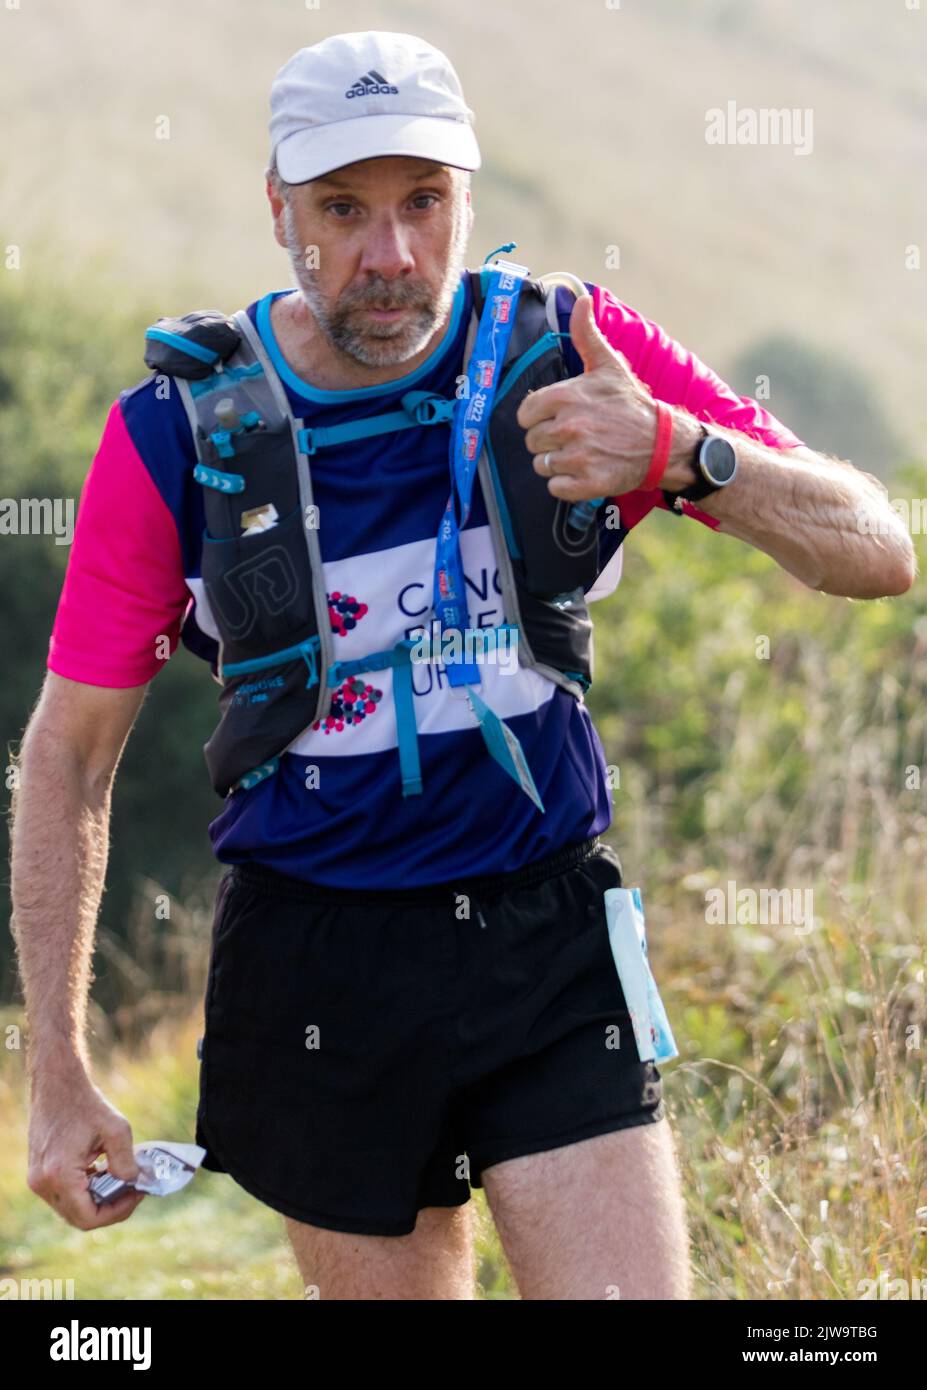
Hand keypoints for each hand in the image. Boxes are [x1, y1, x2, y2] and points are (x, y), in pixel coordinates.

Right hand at [27, 1065, 145, 1229]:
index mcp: (59, 1175)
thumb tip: (134, 1183)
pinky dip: (85, 1189)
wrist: (57, 1083)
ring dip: (97, 1199)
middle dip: (109, 1207)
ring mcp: (37, 1179)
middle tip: (133, 1191)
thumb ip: (126, 1162)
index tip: (136, 1194)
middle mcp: (42, 1183)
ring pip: (71, 1208)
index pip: (88, 1218)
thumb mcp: (116, 1130)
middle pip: (79, 1217)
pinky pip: (64, 1194)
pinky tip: (103, 1171)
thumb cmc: (85, 1102)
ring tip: (120, 1178)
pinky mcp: (39, 1172)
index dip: (116, 1212)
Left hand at [516, 293, 660, 500]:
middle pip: (533, 442)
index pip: (525, 414)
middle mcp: (569, 427)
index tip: (558, 418)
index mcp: (566, 397)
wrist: (664, 442)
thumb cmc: (631, 404)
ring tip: (582, 453)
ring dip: (558, 463)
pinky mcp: (588, 483)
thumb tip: (580, 299)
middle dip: (549, 441)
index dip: (539, 418)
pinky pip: (556, 488)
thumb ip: (587, 335)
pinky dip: (567, 484)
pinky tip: (585, 472)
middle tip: (575, 437)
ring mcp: (578, 456)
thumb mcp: (609, 365)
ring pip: (543, 465)